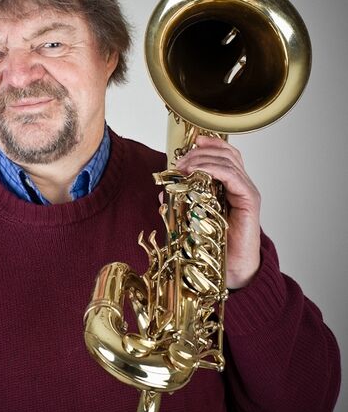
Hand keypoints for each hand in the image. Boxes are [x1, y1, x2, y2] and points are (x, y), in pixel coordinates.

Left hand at [175, 135, 260, 288]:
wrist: (232, 267)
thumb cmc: (215, 244)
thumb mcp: (192, 217)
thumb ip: (180, 203)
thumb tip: (162, 191)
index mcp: (231, 185)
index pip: (224, 155)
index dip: (209, 145)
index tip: (190, 144)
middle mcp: (241, 184)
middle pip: (226, 153)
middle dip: (200, 152)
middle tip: (180, 162)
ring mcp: (246, 190)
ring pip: (228, 161)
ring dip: (202, 159)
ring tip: (183, 167)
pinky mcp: (249, 199)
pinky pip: (232, 175)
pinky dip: (212, 169)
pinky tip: (196, 173)